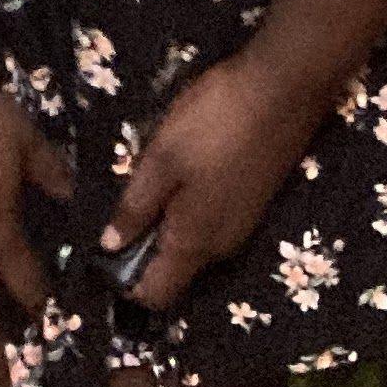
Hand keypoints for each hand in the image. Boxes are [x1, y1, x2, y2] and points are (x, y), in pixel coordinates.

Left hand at [101, 50, 329, 313]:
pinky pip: (211, 224)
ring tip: (152, 178)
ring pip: (193, 245)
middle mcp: (220, 248)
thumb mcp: (163, 158)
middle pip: (175, 271)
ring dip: (167, 224)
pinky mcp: (252, 203)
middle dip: (144, 247)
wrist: (284, 91)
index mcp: (193, 243)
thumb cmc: (215, 123)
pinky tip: (183, 170)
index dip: (124, 282)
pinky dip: (189, 210)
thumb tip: (109, 245)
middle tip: (125, 201)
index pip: (156, 294)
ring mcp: (241, 226)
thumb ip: (135, 206)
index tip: (103, 250)